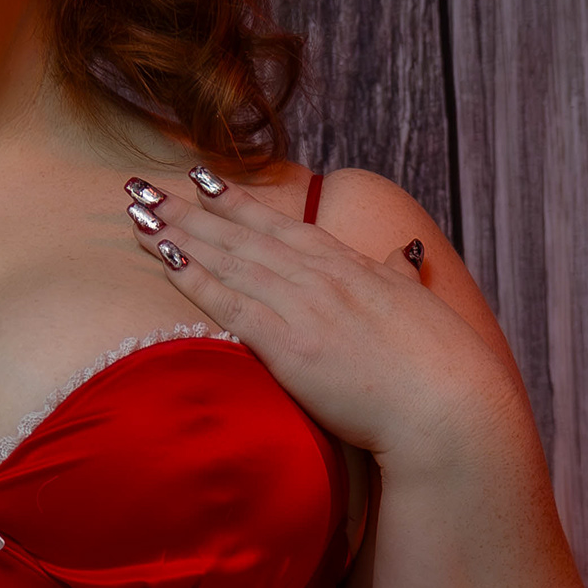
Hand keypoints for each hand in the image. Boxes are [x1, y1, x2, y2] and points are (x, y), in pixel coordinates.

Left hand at [126, 173, 507, 466]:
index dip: (239, 203)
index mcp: (353, 268)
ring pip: (230, 259)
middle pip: (244, 235)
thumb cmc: (442, 366)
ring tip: (139, 212)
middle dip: (190, 208)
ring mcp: (305, 308)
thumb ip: (400, 278)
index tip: (204, 180)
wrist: (449, 407)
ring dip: (180, 231)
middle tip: (144, 185)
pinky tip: (165, 258)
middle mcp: (323, 278)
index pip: (284, 227)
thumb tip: (402, 254)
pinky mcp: (291, 345)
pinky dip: (195, 277)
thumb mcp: (420, 307)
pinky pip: (231, 304)